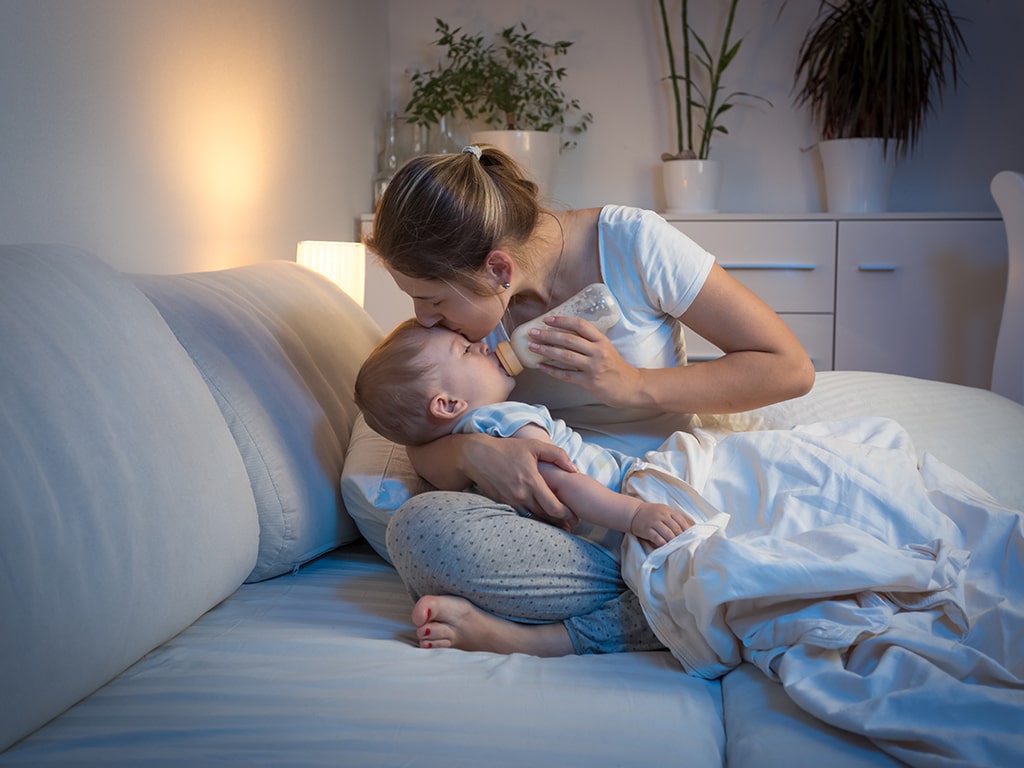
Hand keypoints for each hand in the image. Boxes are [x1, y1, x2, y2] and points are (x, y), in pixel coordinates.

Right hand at [460, 434, 577, 523]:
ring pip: (533, 519)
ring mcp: (510, 501)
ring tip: (559, 528)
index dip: (567, 515)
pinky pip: (520, 516)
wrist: (477, 456)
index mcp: (532, 482)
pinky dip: (532, 519)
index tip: (575, 517)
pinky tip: (540, 520)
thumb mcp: (534, 446)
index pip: (553, 507)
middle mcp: (521, 495)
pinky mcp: (502, 504)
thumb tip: (574, 469)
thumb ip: (557, 455)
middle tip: (571, 527)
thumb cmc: (507, 449)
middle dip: (560, 524)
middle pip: (545, 517)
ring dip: (546, 525)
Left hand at [527, 316, 642, 408]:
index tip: (547, 319)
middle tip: (532, 332)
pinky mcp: (589, 382)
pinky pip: (566, 375)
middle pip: (569, 340)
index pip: (580, 325)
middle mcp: (598, 352)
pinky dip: (551, 370)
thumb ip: (589, 342)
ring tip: (532, 346)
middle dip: (548, 335)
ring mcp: (593, 367)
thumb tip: (563, 335)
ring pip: (565, 356)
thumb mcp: (606, 348)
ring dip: (546, 350)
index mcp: (602, 340)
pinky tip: (540, 366)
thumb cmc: (616, 367)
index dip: (562, 320)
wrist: (631, 387)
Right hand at [630, 502, 692, 547]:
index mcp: (667, 510)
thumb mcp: (663, 510)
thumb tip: (687, 529)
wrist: (634, 512)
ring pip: (668, 534)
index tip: (691, 537)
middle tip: (686, 544)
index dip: (687, 530)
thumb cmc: (651, 513)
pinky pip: (657, 538)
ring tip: (678, 547)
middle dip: (681, 537)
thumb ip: (673, 518)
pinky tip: (666, 547)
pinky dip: (663, 544)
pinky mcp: (647, 530)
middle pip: (675, 528)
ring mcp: (654, 523)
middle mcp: (661, 516)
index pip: (681, 520)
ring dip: (673, 541)